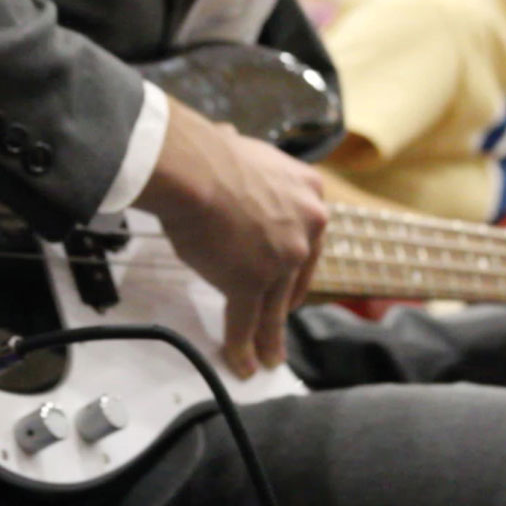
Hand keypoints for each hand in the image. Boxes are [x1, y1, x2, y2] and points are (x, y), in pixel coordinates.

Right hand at [135, 97, 325, 378]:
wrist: (194, 167)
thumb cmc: (209, 154)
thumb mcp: (251, 156)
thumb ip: (254, 173)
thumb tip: (230, 140)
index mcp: (310, 194)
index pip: (310, 239)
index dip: (298, 266)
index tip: (292, 282)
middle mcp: (308, 227)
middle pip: (298, 276)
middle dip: (287, 303)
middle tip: (280, 321)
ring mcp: (282, 259)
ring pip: (276, 306)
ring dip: (270, 339)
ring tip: (269, 360)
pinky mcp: (252, 283)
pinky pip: (247, 321)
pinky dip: (244, 346)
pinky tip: (244, 365)